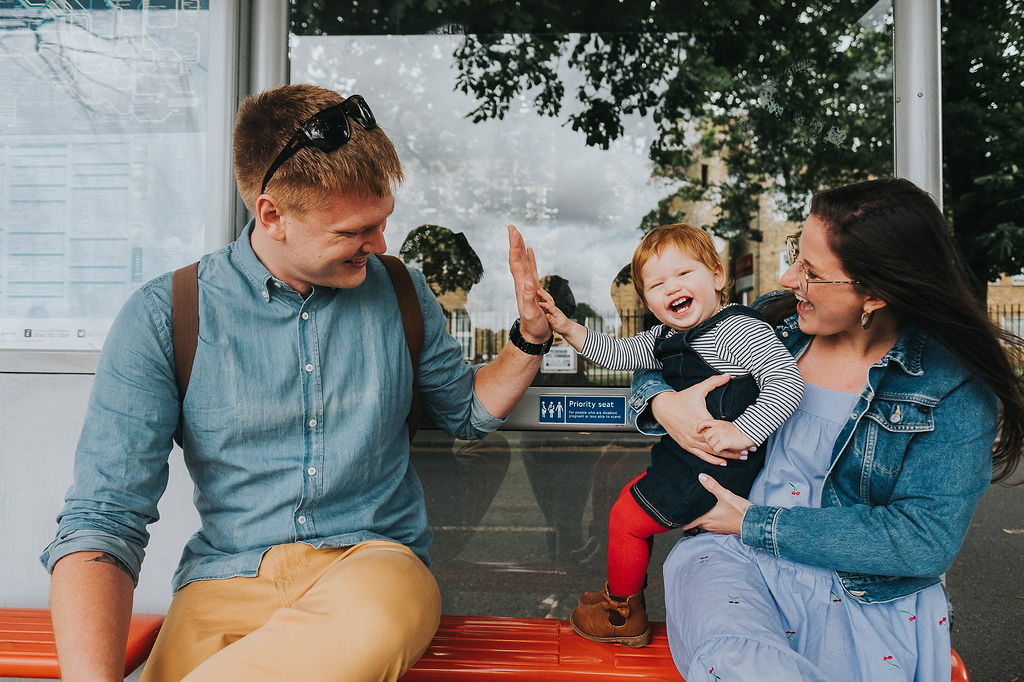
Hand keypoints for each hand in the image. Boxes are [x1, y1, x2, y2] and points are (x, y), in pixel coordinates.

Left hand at [507, 224, 549, 343]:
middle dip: (515, 242)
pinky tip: (530, 251)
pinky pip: (531, 268)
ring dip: (520, 247)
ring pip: (523, 261)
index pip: (516, 262)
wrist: (533, 335)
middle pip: (517, 258)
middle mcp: (522, 283)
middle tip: (512, 227)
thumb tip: (527, 282)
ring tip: (519, 234)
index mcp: (521, 286)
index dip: (515, 246)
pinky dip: (530, 258)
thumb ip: (529, 298)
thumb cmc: (534, 326)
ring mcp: (527, 284)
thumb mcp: (531, 313)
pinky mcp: (533, 288)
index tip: (514, 232)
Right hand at [536, 288, 570, 333]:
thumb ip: (551, 320)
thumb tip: (547, 315)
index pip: (550, 307)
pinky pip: (546, 302)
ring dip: (542, 294)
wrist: (567, 327)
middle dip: (543, 295)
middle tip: (537, 290)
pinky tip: (539, 295)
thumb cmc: (562, 327)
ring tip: (537, 289)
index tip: (538, 303)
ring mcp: (552, 309)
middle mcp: (554, 309)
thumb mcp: (557, 325)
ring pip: (547, 300)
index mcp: (556, 312)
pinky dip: (542, 297)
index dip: (544, 304)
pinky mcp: (551, 310)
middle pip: (548, 300)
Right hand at [649, 374, 746, 465]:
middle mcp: (696, 433)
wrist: (662, 408)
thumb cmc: (682, 398)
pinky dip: (712, 460)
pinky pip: (701, 455)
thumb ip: (714, 382)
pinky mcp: (686, 445)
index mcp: (701, 420)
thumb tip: (728, 375)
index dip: (735, 436)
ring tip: (741, 458)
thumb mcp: (698, 389)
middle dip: (735, 449)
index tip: (748, 439)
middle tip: (749, 452)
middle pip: (719, 445)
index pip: (721, 432)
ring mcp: (690, 441)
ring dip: (727, 456)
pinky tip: (723, 462)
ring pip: (712, 452)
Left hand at [682, 473, 751, 534]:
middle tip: (690, 517)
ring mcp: (720, 529)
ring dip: (704, 523)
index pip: (693, 523)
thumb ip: (713, 486)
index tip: (680, 523)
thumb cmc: (740, 511)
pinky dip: (714, 524)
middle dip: (695, 521)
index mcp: (709, 519)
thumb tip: (701, 477)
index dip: (686, 523)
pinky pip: (717, 528)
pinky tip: (717, 518)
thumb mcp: (726, 495)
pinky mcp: (727, 529)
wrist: (755, 522)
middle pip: (700, 525)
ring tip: (702, 517)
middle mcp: (713, 526)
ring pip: (708, 527)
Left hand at [697, 419, 756, 455]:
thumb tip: (708, 433)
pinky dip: (720, 452)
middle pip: (706, 437)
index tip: (697, 431)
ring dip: (716, 447)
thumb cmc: (739, 431)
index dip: (699, 427)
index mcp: (718, 423)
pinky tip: (726, 450)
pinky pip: (716, 450)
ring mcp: (720, 435)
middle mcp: (717, 428)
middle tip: (719, 444)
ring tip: (724, 447)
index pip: (704, 423)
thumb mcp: (726, 425)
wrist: (748, 433)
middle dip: (711, 442)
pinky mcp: (723, 442)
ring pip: (710, 444)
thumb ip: (718, 428)